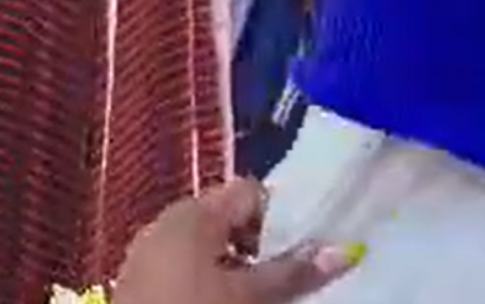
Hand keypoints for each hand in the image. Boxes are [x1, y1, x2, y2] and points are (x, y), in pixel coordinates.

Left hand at [113, 178, 362, 303]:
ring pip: (208, 241)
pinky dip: (209, 274)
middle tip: (285, 279)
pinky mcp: (140, 273)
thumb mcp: (248, 297)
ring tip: (259, 295)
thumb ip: (293, 273)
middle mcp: (170, 218)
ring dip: (237, 263)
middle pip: (229, 216)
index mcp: (196, 213)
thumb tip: (345, 250)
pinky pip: (186, 260)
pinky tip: (221, 300)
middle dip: (261, 244)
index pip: (250, 191)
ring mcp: (150, 245)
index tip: (303, 249)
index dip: (281, 216)